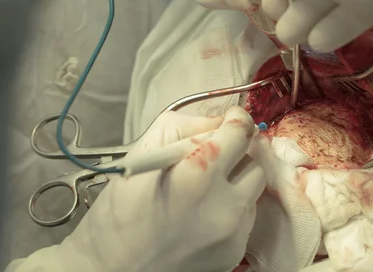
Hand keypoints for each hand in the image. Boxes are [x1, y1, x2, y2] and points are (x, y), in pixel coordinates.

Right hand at [61, 107, 264, 271]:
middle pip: (255, 162)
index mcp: (197, 176)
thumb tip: (219, 122)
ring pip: (253, 191)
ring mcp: (233, 234)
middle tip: (216, 155)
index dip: (237, 119)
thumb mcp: (140, 156)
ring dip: (236, 182)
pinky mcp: (234, 254)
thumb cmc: (118, 213)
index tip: (231, 118)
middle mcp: (224, 206)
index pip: (240, 133)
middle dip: (239, 153)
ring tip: (205, 191)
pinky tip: (203, 216)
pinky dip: (231, 209)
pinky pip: (245, 218)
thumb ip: (184, 129)